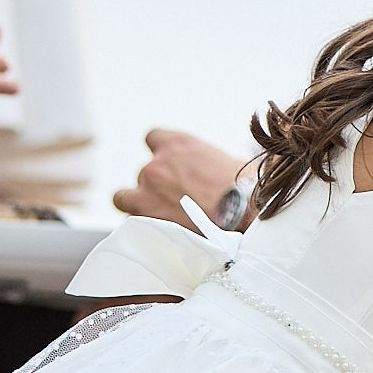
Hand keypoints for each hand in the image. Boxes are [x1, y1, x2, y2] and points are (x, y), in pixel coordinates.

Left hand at [113, 128, 245, 222]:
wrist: (245, 212)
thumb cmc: (245, 187)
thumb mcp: (224, 161)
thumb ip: (202, 164)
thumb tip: (205, 176)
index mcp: (178, 144)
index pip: (153, 138)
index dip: (160, 154)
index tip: (170, 165)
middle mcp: (157, 164)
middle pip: (145, 174)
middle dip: (157, 187)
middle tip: (178, 203)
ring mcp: (146, 192)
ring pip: (126, 198)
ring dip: (141, 207)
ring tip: (164, 222)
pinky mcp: (145, 219)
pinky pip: (131, 223)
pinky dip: (142, 228)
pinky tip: (160, 235)